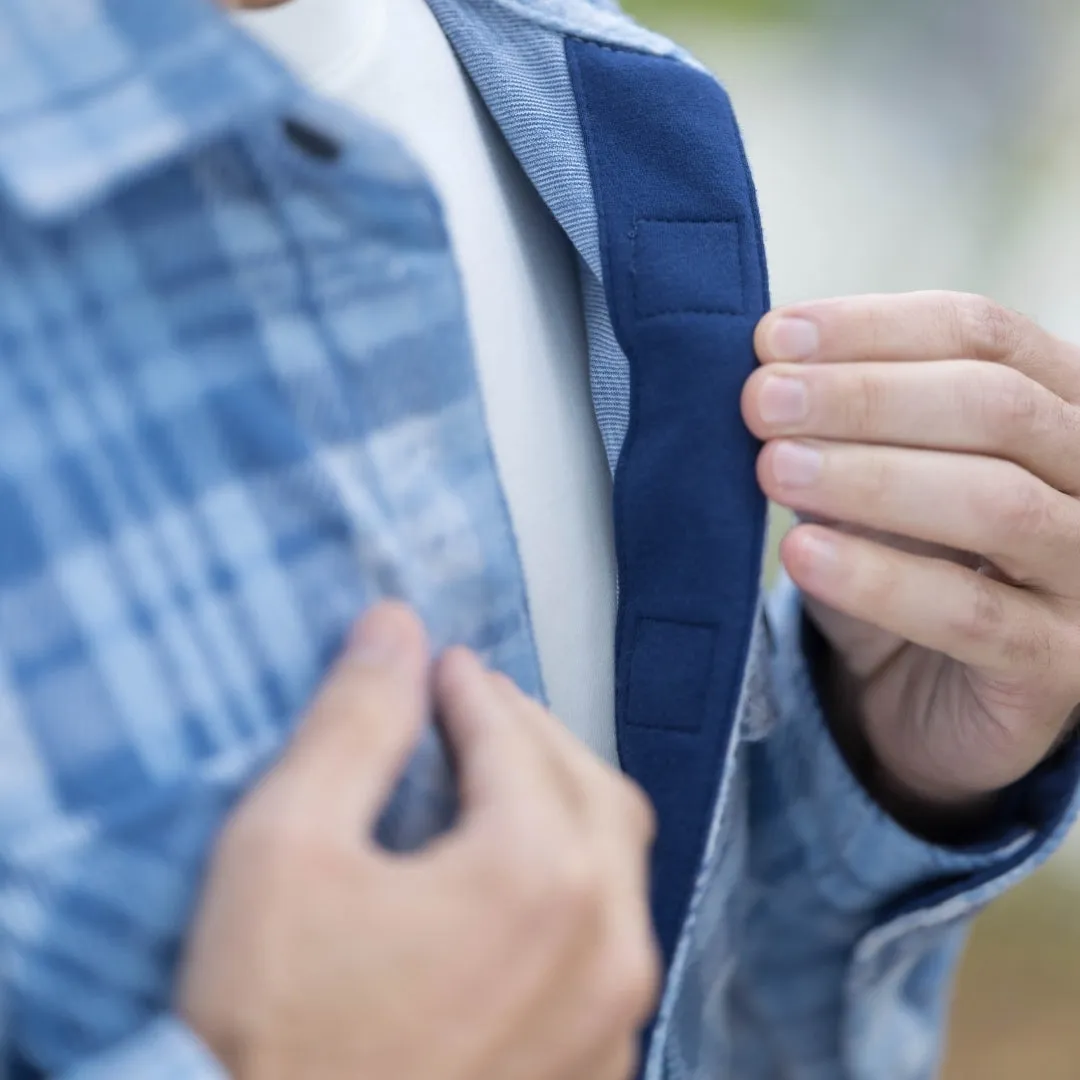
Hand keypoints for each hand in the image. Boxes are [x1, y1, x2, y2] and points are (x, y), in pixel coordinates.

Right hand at [178, 603, 658, 1079]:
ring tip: (502, 778)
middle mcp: (603, 950)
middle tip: (478, 707)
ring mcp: (610, 1023)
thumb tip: (394, 631)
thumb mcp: (285, 848)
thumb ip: (354, 724)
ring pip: (615, 869)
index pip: (516, 739)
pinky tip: (517, 885)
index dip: (471, 690)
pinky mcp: (592, 1074)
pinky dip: (571, 887)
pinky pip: (608, 947)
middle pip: (592, 791)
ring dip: (562, 804)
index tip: (439, 666)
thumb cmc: (267, 1033)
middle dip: (533, 733)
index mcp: (538, 879)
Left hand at [742, 293, 1079, 820]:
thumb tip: (771, 371)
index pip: (985, 335)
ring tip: (774, 468)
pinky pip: (971, 613)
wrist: (930, 698)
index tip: (772, 338)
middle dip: (863, 397)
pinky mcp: (1060, 663)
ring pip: (996, 504)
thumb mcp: (872, 482)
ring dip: (870, 478)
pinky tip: (803, 555)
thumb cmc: (907, 563)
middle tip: (762, 401)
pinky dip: (880, 580)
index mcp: (1061, 408)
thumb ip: (843, 427)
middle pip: (996, 407)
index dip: (873, 329)